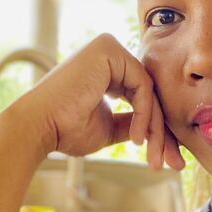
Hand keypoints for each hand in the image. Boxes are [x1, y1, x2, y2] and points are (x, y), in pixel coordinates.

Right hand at [10, 33, 185, 170]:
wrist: (38, 127)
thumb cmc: (65, 130)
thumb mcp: (108, 128)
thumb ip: (131, 122)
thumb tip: (155, 130)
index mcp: (106, 69)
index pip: (143, 96)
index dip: (156, 130)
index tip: (166, 159)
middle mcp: (109, 53)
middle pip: (150, 93)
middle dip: (163, 132)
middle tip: (173, 163)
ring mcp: (108, 47)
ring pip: (149, 91)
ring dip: (156, 129)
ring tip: (154, 158)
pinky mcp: (108, 49)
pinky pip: (142, 85)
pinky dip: (145, 114)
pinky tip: (137, 138)